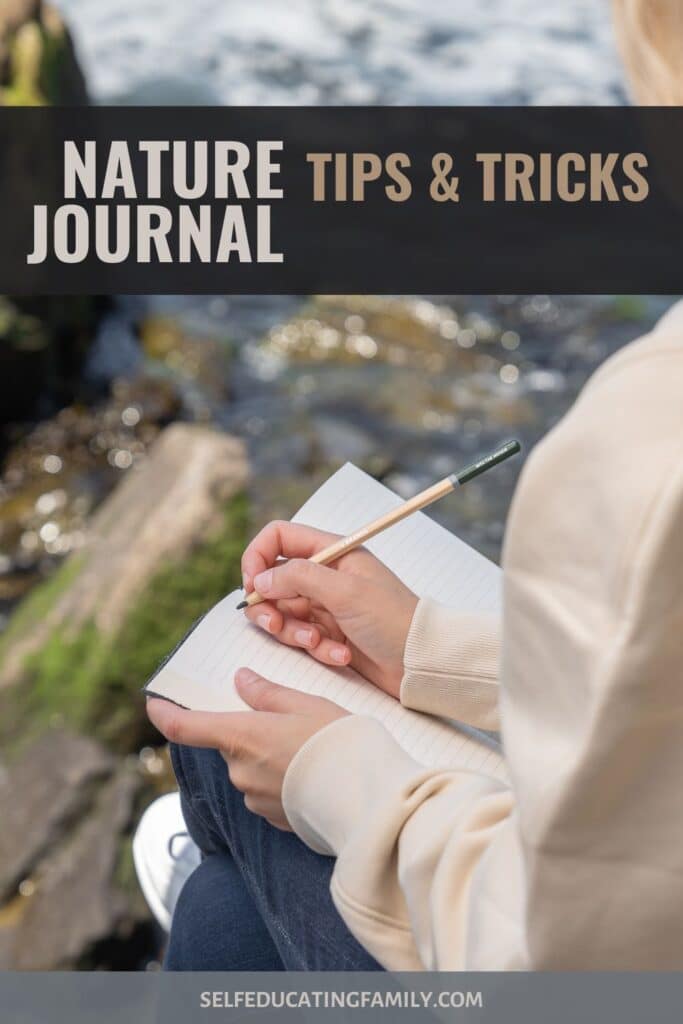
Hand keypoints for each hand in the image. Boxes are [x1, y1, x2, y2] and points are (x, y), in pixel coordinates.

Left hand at [147, 668, 346, 829]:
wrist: (366, 797)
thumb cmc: (337, 742)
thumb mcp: (305, 704)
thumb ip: (267, 694)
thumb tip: (241, 681)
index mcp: (241, 736)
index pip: (185, 727)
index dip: (164, 714)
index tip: (154, 703)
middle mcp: (239, 771)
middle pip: (229, 745)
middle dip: (249, 732)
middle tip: (287, 721)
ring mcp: (254, 798)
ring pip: (249, 768)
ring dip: (268, 757)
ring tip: (309, 748)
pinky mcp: (273, 818)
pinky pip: (267, 791)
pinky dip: (282, 780)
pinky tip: (312, 773)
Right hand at [241, 521, 417, 698]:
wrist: (421, 662)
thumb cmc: (394, 620)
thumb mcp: (345, 592)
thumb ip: (299, 578)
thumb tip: (260, 580)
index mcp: (332, 552)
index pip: (279, 538)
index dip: (258, 558)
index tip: (252, 586)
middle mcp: (325, 575)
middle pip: (272, 581)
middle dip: (269, 606)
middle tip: (276, 624)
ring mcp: (325, 605)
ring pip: (283, 613)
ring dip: (293, 631)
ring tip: (317, 642)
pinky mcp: (328, 633)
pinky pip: (302, 638)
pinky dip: (316, 649)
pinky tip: (341, 654)